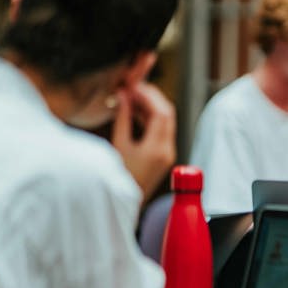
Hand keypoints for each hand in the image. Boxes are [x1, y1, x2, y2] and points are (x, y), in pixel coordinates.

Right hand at [112, 82, 175, 199]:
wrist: (126, 202)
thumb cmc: (118, 177)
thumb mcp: (118, 145)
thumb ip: (122, 118)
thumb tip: (124, 95)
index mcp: (157, 148)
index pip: (161, 112)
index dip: (148, 95)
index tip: (134, 86)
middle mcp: (168, 150)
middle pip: (168, 114)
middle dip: (153, 97)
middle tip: (135, 87)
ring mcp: (168, 153)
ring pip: (167, 121)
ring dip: (152, 106)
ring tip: (132, 97)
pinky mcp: (165, 155)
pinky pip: (163, 130)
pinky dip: (152, 118)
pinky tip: (137, 112)